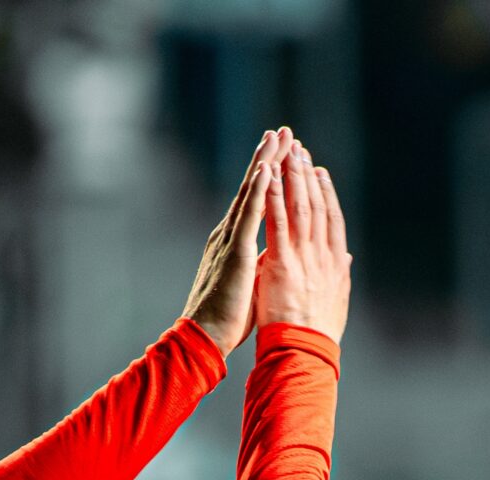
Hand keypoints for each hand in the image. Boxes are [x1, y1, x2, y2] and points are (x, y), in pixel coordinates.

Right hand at [181, 130, 286, 352]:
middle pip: (253, 188)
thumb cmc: (227, 319)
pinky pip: (248, 215)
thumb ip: (262, 265)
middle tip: (283, 131)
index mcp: (235, 242)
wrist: (205, 338)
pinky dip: (257, 190)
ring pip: (250, 193)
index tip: (284, 154)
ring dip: (264, 163)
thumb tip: (276, 256)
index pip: (256, 202)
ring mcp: (230, 240)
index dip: (270, 177)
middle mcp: (229, 234)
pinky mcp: (234, 252)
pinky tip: (266, 168)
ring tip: (277, 137)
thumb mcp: (252, 285)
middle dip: (269, 158)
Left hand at [254, 129, 350, 342]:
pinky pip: (276, 223)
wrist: (302, 352)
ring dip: (292, 177)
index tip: (319, 172)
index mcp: (334, 264)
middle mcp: (322, 256)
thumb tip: (346, 258)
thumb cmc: (315, 333)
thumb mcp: (335, 300)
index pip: (331, 220)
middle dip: (307, 175)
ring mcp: (303, 258)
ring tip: (285, 152)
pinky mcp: (281, 263)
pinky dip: (272, 197)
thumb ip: (339, 275)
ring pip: (299, 208)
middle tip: (299, 149)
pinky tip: (268, 176)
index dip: (326, 193)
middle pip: (316, 206)